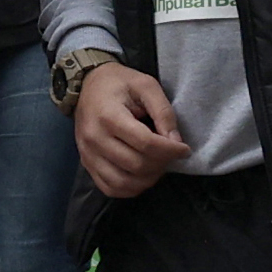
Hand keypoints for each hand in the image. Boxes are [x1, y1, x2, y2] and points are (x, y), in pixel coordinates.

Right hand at [69, 58, 187, 200]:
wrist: (87, 85)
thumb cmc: (119, 83)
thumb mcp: (147, 85)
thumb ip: (163, 112)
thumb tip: (175, 141)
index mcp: (109, 116)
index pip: (145, 144)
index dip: (170, 150)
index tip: (184, 149)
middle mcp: (95, 139)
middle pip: (136, 165)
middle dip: (162, 164)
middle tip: (171, 155)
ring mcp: (88, 154)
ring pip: (123, 183)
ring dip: (148, 179)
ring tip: (158, 165)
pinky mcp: (86, 164)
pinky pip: (109, 188)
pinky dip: (130, 188)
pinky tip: (142, 176)